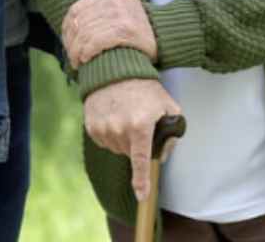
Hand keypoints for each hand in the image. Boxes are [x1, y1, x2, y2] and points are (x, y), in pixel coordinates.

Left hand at [62, 0, 156, 67]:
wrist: (162, 35)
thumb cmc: (135, 21)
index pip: (77, 9)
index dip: (67, 27)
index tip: (67, 41)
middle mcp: (115, 1)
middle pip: (80, 23)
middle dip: (71, 42)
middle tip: (71, 56)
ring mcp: (121, 15)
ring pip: (86, 33)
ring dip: (77, 51)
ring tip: (76, 61)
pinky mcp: (126, 31)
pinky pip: (97, 41)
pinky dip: (88, 51)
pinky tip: (86, 59)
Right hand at [83, 79, 181, 201]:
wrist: (115, 69)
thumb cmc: (145, 88)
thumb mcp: (168, 106)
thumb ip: (172, 132)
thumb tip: (162, 156)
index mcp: (140, 125)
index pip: (141, 160)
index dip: (141, 181)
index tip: (142, 196)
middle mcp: (120, 129)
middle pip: (130, 154)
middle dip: (137, 145)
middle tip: (139, 124)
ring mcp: (104, 128)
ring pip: (117, 149)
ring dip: (123, 140)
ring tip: (126, 116)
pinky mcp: (92, 126)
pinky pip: (104, 141)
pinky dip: (110, 135)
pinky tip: (114, 117)